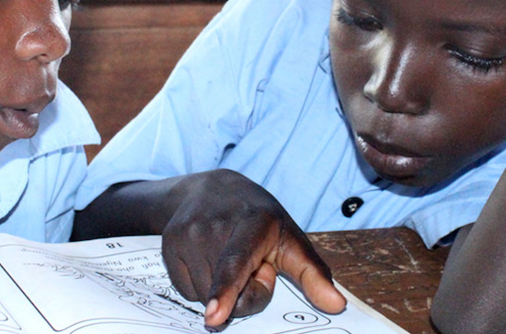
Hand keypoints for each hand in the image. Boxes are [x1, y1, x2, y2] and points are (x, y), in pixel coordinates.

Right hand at [161, 169, 345, 328]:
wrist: (212, 189)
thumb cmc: (259, 219)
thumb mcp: (291, 238)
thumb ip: (313, 273)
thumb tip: (337, 305)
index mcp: (253, 222)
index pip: (236, 263)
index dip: (226, 291)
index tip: (214, 315)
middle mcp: (215, 224)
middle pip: (227, 293)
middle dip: (244, 292)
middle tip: (250, 264)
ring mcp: (187, 233)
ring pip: (204, 296)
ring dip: (220, 291)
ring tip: (226, 259)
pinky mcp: (168, 243)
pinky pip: (185, 290)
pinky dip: (200, 286)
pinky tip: (207, 260)